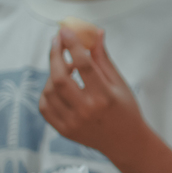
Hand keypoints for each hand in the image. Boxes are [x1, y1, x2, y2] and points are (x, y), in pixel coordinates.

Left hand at [39, 27, 144, 158]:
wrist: (126, 141)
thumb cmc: (126, 110)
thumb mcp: (120, 84)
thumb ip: (103, 59)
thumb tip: (96, 34)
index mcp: (104, 97)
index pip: (84, 65)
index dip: (73, 45)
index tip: (66, 31)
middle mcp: (87, 110)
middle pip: (59, 78)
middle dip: (55, 55)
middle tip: (57, 41)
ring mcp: (72, 122)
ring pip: (49, 91)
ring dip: (52, 73)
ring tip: (63, 67)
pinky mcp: (63, 129)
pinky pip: (45, 106)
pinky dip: (46, 92)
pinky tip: (56, 85)